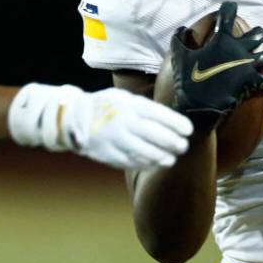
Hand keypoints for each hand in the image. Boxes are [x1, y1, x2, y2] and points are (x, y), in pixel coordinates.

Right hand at [8, 83, 192, 169]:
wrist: (73, 117)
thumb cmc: (107, 106)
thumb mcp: (124, 98)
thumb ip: (146, 108)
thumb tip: (173, 121)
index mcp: (129, 105)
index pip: (159, 115)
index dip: (177, 124)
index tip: (188, 130)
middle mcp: (123, 121)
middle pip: (155, 135)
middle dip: (173, 142)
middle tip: (183, 146)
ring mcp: (115, 139)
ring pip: (145, 152)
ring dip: (162, 156)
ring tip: (171, 158)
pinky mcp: (108, 153)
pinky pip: (131, 161)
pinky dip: (146, 163)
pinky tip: (154, 163)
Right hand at [170, 2, 262, 128]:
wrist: (198, 108)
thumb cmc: (188, 81)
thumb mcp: (178, 57)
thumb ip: (179, 40)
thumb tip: (181, 28)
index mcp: (222, 41)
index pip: (228, 14)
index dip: (229, 7)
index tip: (228, 6)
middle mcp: (239, 50)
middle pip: (260, 33)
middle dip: (258, 34)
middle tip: (252, 40)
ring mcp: (248, 67)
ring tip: (261, 60)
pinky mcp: (252, 83)